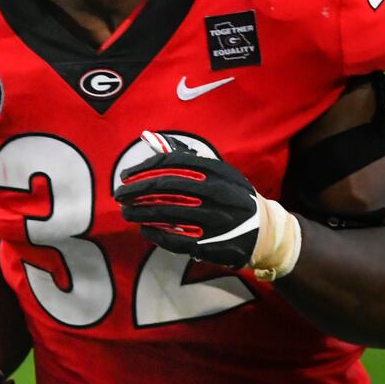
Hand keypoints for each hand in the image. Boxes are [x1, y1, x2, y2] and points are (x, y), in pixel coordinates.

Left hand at [115, 131, 301, 280]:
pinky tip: (144, 230)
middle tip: (119, 195)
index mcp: (216, 171)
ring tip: (126, 212)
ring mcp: (214, 220)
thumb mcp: (219, 172)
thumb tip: (151, 140)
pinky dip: (156, 234)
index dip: (144, 169)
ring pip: (167, 214)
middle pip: (166, 188)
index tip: (126, 176)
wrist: (265, 231)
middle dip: (136, 191)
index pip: (172, 164)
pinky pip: (175, 239)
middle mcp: (216, 193)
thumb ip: (188, 159)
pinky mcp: (211, 243)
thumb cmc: (234, 196)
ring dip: (140, 213)